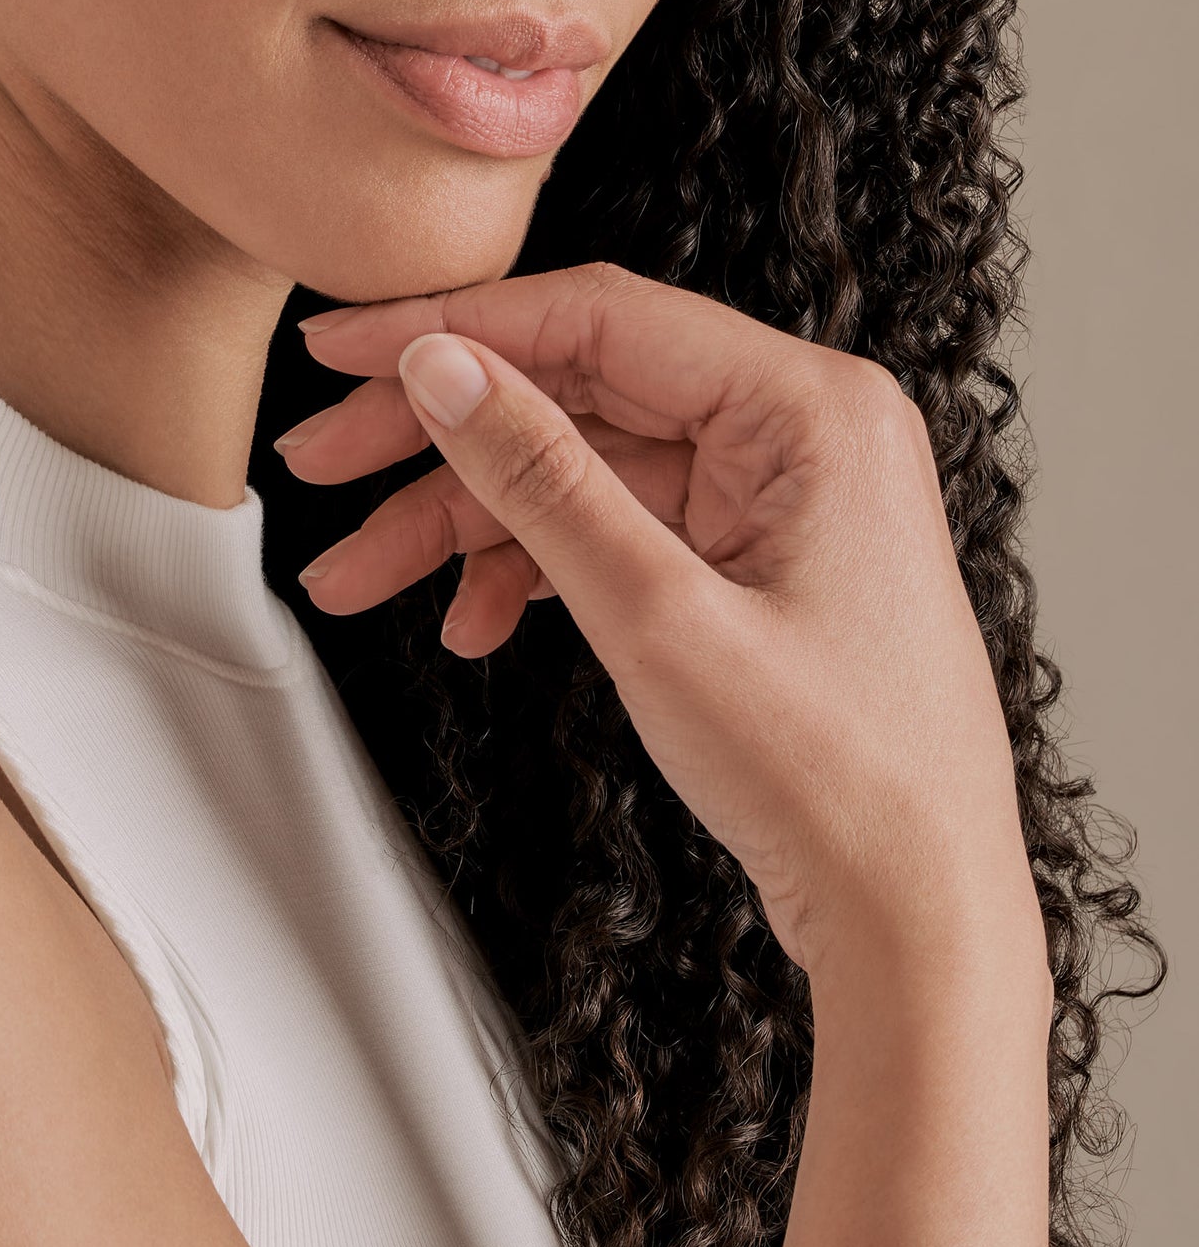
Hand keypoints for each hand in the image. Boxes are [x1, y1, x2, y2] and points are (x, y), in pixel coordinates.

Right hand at [278, 264, 1041, 986]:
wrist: (921, 927)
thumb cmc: (844, 783)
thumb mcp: (658, 617)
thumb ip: (541, 476)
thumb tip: (446, 369)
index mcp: (809, 408)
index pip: (596, 319)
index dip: (452, 326)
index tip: (344, 346)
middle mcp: (801, 431)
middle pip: (577, 389)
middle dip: (440, 438)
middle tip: (325, 463)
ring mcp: (780, 498)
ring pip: (582, 466)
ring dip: (466, 520)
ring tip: (361, 574)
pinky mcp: (756, 562)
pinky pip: (617, 528)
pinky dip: (533, 568)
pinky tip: (469, 619)